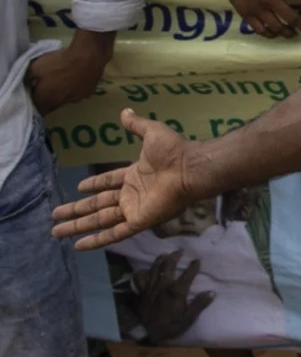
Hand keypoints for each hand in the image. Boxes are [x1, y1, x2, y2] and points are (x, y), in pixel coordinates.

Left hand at [26, 29, 113, 111]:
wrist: (87, 56)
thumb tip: (26, 84)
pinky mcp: (88, 93)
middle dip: (47, 100)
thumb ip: (28, 78)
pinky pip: (78, 94)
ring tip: (62, 82)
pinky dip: (75, 89)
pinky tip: (76, 79)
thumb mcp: (35, 66)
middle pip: (51, 106)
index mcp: (45, 99)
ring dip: (61, 95)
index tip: (33, 98)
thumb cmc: (59, 62)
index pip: (37, 110)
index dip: (34, 105)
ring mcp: (76, 99)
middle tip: (46, 89)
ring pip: (65, 100)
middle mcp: (60, 103)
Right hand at [53, 110, 199, 250]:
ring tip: (56, 232)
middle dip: (76, 210)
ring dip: (78, 226)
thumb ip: (136, 125)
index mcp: (135, 175)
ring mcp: (134, 209)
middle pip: (97, 204)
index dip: (94, 185)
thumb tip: (125, 111)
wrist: (189, 168)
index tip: (78, 188)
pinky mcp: (138, 221)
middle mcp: (132, 194)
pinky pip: (114, 234)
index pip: (108, 182)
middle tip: (56, 214)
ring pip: (99, 220)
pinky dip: (96, 240)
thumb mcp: (151, 132)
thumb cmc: (174, 151)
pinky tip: (79, 246)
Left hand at [130, 249, 214, 344]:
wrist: (147, 333)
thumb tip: (212, 292)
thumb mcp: (188, 319)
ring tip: (165, 255)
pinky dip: (142, 273)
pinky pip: (139, 278)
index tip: (198, 260)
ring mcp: (150, 287)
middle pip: (168, 265)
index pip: (188, 274)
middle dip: (174, 256)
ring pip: (154, 268)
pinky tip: (145, 271)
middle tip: (179, 250)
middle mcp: (163, 285)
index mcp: (176, 291)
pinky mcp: (140, 292)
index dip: (194, 265)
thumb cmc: (170, 326)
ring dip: (160, 260)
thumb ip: (199, 305)